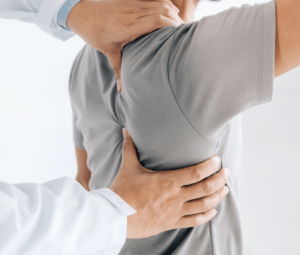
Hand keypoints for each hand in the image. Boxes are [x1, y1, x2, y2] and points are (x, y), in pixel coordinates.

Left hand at [67, 0, 181, 91]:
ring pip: (159, 2)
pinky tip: (173, 8)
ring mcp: (132, 4)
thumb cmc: (95, 34)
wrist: (82, 14)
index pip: (156, 20)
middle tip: (184, 33)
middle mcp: (132, 13)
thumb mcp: (108, 52)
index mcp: (128, 27)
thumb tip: (122, 90)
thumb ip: (119, 70)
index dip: (170, 25)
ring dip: (173, 11)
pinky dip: (165, 0)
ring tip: (181, 24)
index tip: (179, 34)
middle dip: (176, 20)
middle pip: (162, 11)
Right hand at [110, 128, 229, 238]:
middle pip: (206, 189)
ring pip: (204, 205)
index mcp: (167, 181)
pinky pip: (194, 220)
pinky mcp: (172, 222)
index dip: (210, 166)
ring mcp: (175, 211)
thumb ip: (130, 147)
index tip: (217, 160)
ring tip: (225, 189)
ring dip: (217, 197)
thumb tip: (126, 130)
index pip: (196, 172)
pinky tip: (213, 210)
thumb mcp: (128, 167)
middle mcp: (175, 197)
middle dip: (220, 180)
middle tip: (227, 172)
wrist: (115, 217)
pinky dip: (206, 215)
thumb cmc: (123, 191)